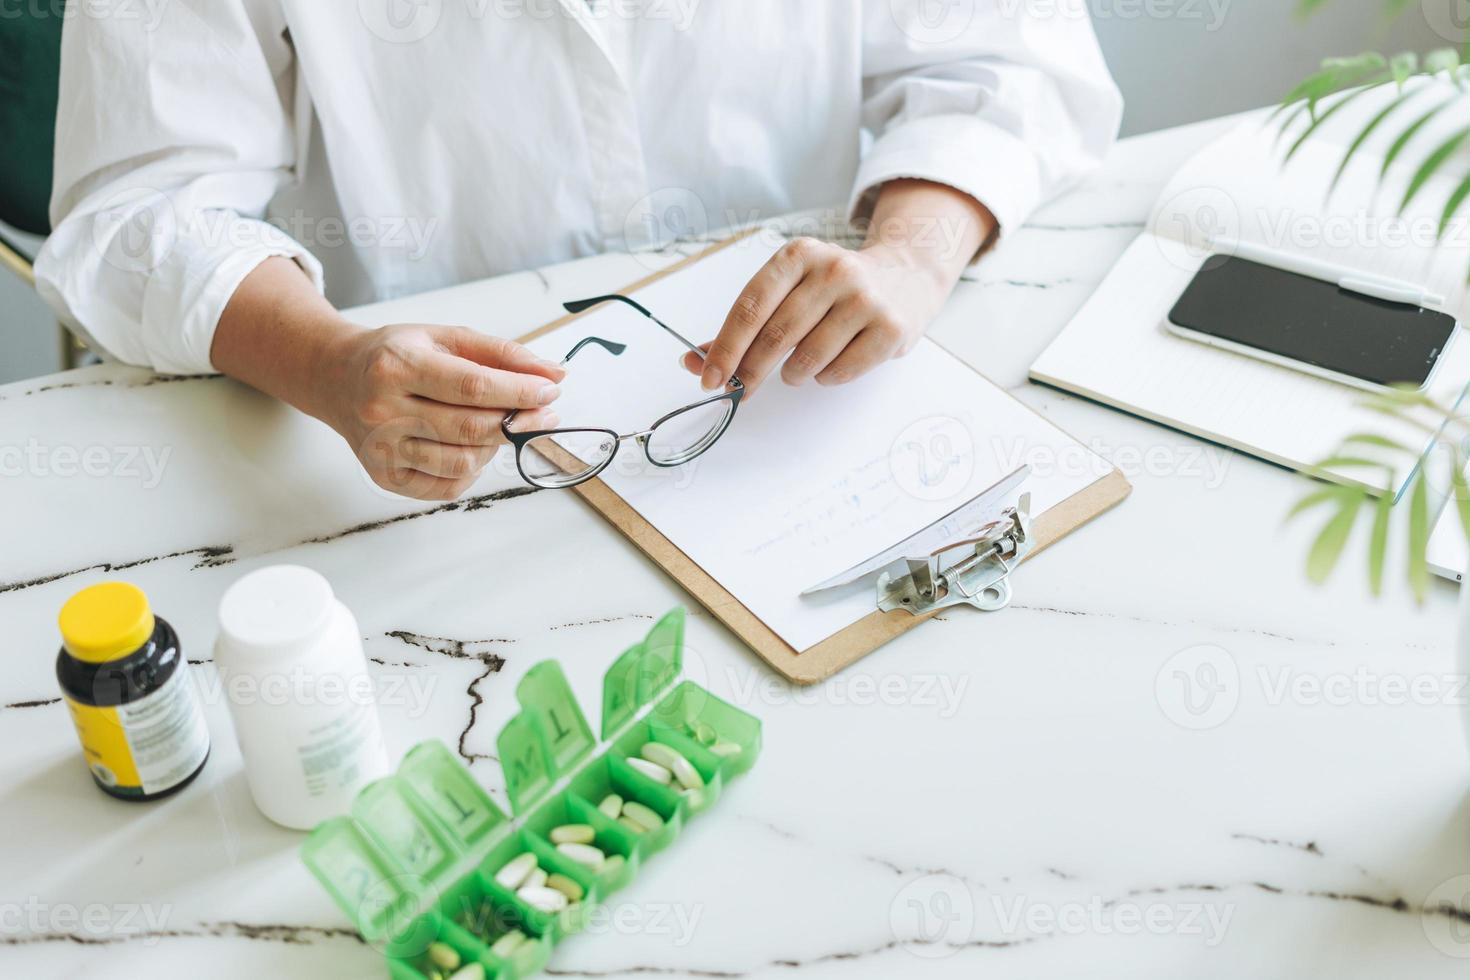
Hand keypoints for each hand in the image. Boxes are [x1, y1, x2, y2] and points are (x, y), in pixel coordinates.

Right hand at [323, 324, 564, 499]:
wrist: (337, 378)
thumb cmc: (396, 355)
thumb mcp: (444, 337)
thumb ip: (501, 354)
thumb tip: (553, 374)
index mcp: (397, 366)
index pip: (473, 387)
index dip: (520, 392)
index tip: (550, 390)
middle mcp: (384, 410)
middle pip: (471, 429)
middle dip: (519, 421)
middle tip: (542, 412)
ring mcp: (382, 449)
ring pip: (463, 463)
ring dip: (495, 446)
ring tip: (497, 425)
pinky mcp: (385, 477)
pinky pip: (448, 486)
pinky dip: (473, 470)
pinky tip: (471, 446)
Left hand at [683, 180, 993, 394]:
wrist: (907, 274)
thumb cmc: (835, 288)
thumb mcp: (790, 288)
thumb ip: (743, 325)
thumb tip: (693, 361)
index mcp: (798, 255)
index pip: (750, 307)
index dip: (725, 348)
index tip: (709, 378)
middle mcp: (833, 270)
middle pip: (776, 335)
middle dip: (750, 372)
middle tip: (740, 391)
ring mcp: (865, 298)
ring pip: (808, 358)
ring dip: (792, 374)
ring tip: (796, 368)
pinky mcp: (891, 328)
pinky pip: (840, 371)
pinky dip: (824, 378)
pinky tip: (828, 365)